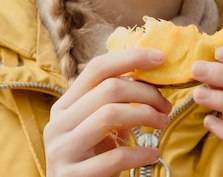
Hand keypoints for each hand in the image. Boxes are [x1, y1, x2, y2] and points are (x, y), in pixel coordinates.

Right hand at [44, 49, 171, 176]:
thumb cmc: (92, 159)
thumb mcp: (99, 127)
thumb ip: (115, 102)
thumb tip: (150, 73)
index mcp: (64, 106)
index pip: (97, 68)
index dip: (130, 58)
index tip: (160, 57)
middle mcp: (57, 123)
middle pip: (108, 89)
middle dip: (145, 92)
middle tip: (165, 105)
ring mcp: (62, 149)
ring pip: (109, 115)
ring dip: (145, 116)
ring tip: (162, 123)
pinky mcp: (72, 176)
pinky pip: (114, 157)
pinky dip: (140, 153)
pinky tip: (153, 153)